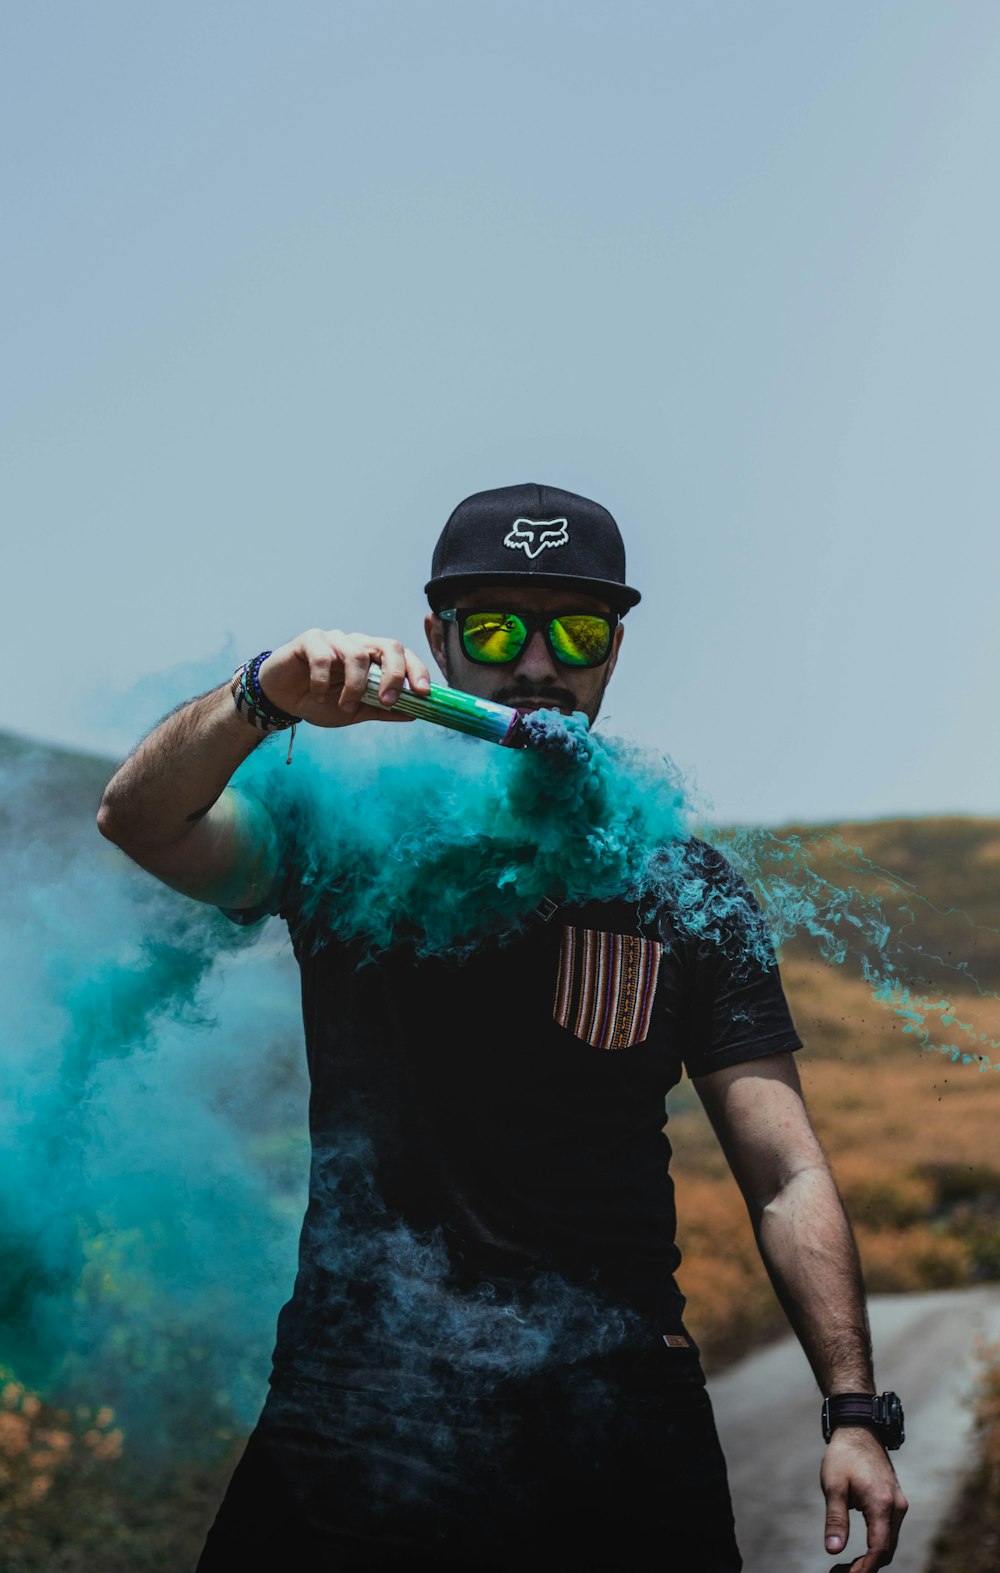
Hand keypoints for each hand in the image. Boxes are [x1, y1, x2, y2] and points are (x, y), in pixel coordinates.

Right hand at [257, 629, 430, 728]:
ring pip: (357, 654)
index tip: (423, 694)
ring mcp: (334, 639)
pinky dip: (323, 681)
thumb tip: (415, 714)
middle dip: (394, 674)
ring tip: (343, 707)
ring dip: (354, 687)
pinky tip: (317, 695)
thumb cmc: (320, 700)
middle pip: (389, 645)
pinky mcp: (310, 640)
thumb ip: (382, 710)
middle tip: (387, 701)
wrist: (282, 699)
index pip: (404, 656)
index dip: (417, 671)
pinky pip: (324, 656)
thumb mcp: (355, 711)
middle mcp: (358, 643)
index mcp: (373, 658)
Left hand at [821, 1428, 907, 1570]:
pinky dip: (877, 1546)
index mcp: (882, 1504)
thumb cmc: (843, 1455)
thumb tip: (832, 1550)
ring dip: (872, 1559)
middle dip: (866, 1567)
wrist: (859, 1429)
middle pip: (886, 1550)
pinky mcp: (895, 1501)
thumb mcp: (833, 1486)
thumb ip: (835, 1519)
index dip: (864, 1569)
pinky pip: (889, 1532)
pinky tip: (860, 1553)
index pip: (878, 1549)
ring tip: (847, 1568)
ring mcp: (898, 1504)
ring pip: (889, 1543)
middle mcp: (896, 1507)